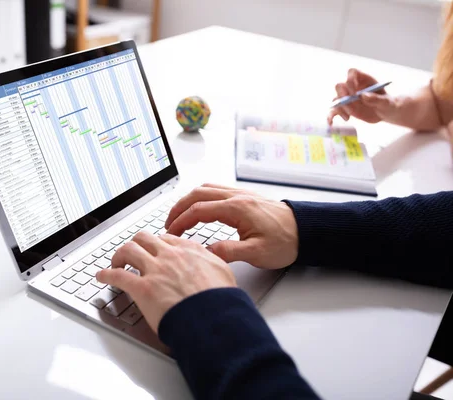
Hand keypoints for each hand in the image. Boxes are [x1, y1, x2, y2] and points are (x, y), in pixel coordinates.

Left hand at [96, 231, 236, 332]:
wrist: (214, 318)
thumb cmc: (221, 302)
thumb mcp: (224, 273)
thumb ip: (213, 264)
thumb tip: (212, 263)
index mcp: (190, 251)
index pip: (167, 239)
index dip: (157, 244)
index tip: (154, 249)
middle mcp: (170, 256)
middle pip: (144, 238)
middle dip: (136, 244)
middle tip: (132, 253)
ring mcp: (155, 270)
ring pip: (128, 250)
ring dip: (119, 255)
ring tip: (115, 262)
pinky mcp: (142, 288)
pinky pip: (117, 276)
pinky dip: (106, 274)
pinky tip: (102, 277)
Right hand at [165, 183, 297, 268]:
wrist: (306, 231)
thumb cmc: (285, 242)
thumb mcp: (257, 253)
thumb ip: (229, 252)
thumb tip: (206, 253)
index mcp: (237, 209)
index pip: (199, 210)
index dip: (180, 222)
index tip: (171, 234)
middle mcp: (236, 197)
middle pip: (197, 195)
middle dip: (178, 208)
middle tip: (168, 224)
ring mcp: (240, 194)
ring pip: (205, 189)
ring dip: (188, 201)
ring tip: (179, 217)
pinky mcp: (244, 197)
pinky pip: (215, 190)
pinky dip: (200, 198)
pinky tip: (198, 209)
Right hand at [328, 69, 399, 124]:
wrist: (385, 112)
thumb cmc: (388, 104)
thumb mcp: (386, 102)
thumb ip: (377, 99)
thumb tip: (363, 95)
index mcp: (364, 80)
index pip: (352, 73)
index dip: (350, 80)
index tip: (354, 92)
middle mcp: (353, 87)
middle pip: (340, 86)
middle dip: (342, 95)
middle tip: (349, 103)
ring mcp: (348, 98)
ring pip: (336, 99)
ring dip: (339, 108)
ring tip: (348, 117)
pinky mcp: (345, 108)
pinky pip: (334, 111)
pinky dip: (331, 116)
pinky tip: (331, 123)